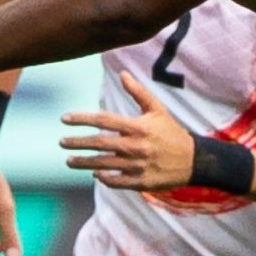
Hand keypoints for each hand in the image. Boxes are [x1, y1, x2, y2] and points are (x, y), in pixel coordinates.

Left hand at [61, 69, 195, 190]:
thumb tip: (122, 73)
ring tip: (69, 161)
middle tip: (61, 142)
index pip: (103, 120)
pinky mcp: (140, 182)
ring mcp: (137, 166)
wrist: (195, 161)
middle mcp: (136, 146)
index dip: (82, 119)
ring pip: (103, 165)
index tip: (65, 119)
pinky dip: (103, 178)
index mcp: (138, 127)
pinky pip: (115, 181)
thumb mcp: (157, 110)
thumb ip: (138, 93)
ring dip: (83, 163)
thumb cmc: (172, 133)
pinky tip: (95, 173)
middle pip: (99, 143)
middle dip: (77, 143)